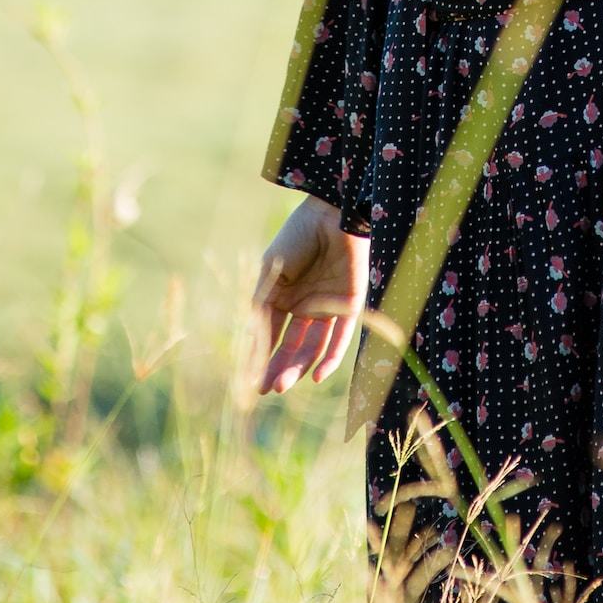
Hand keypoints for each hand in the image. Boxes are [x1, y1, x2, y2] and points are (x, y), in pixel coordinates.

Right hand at [254, 196, 369, 395]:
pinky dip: (329, 358)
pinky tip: (315, 375)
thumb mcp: (271, 271)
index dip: (262, 356)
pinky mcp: (350, 304)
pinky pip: (341, 336)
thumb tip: (251, 342)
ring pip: (313, 346)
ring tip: (283, 385)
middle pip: (293, 345)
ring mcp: (329, 306)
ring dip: (299, 366)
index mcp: (285, 296)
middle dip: (280, 367)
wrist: (331, 212)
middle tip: (269, 389)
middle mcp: (307, 305)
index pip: (272, 334)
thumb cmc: (297, 236)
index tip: (251, 381)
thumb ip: (262, 305)